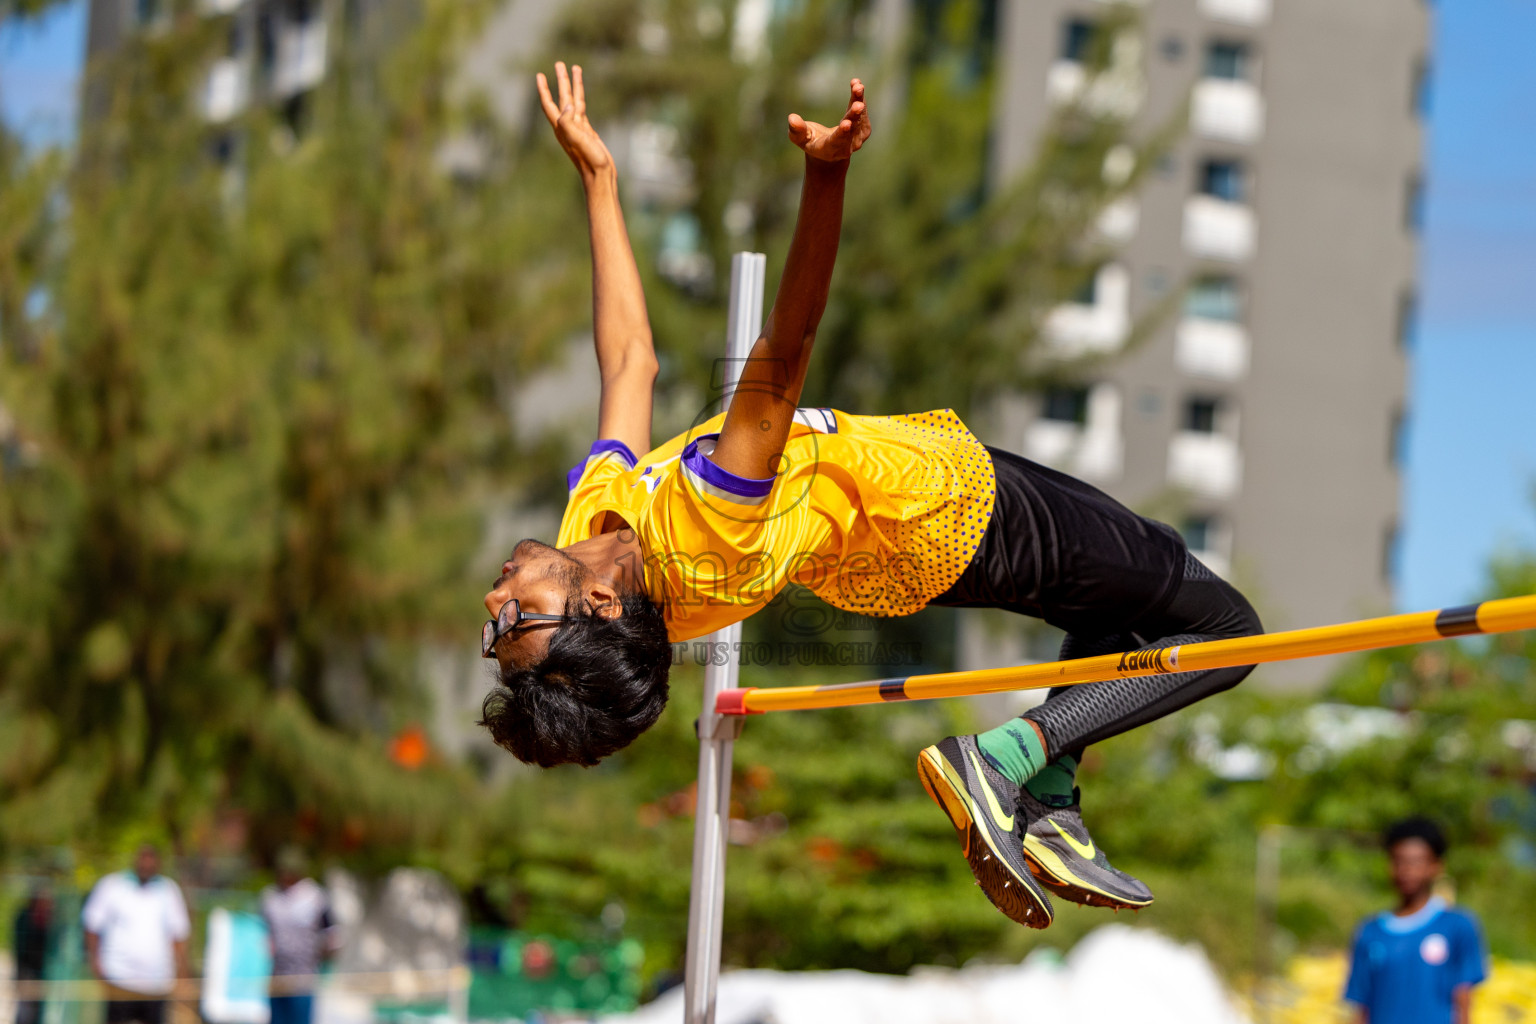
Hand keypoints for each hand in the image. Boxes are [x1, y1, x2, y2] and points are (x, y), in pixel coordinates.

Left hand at [536, 61, 613, 180]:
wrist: (600, 176)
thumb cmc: (589, 161)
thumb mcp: (578, 140)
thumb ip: (569, 123)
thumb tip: (568, 105)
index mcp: (561, 128)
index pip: (549, 104)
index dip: (544, 90)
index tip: (540, 75)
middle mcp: (567, 126)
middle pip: (562, 98)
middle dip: (561, 81)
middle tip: (559, 64)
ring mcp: (578, 128)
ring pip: (574, 101)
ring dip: (573, 86)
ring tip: (575, 69)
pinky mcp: (587, 131)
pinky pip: (582, 109)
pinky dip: (581, 98)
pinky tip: (580, 94)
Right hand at [788, 78, 870, 162]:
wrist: (830, 151)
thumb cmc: (811, 142)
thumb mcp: (800, 138)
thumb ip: (796, 131)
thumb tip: (792, 118)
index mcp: (830, 149)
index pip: (837, 141)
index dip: (842, 133)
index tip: (846, 124)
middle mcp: (847, 146)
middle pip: (852, 129)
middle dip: (854, 116)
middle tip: (858, 105)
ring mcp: (858, 139)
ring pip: (860, 118)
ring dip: (859, 100)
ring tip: (857, 85)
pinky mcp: (864, 129)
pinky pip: (863, 112)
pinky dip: (859, 97)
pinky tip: (856, 83)